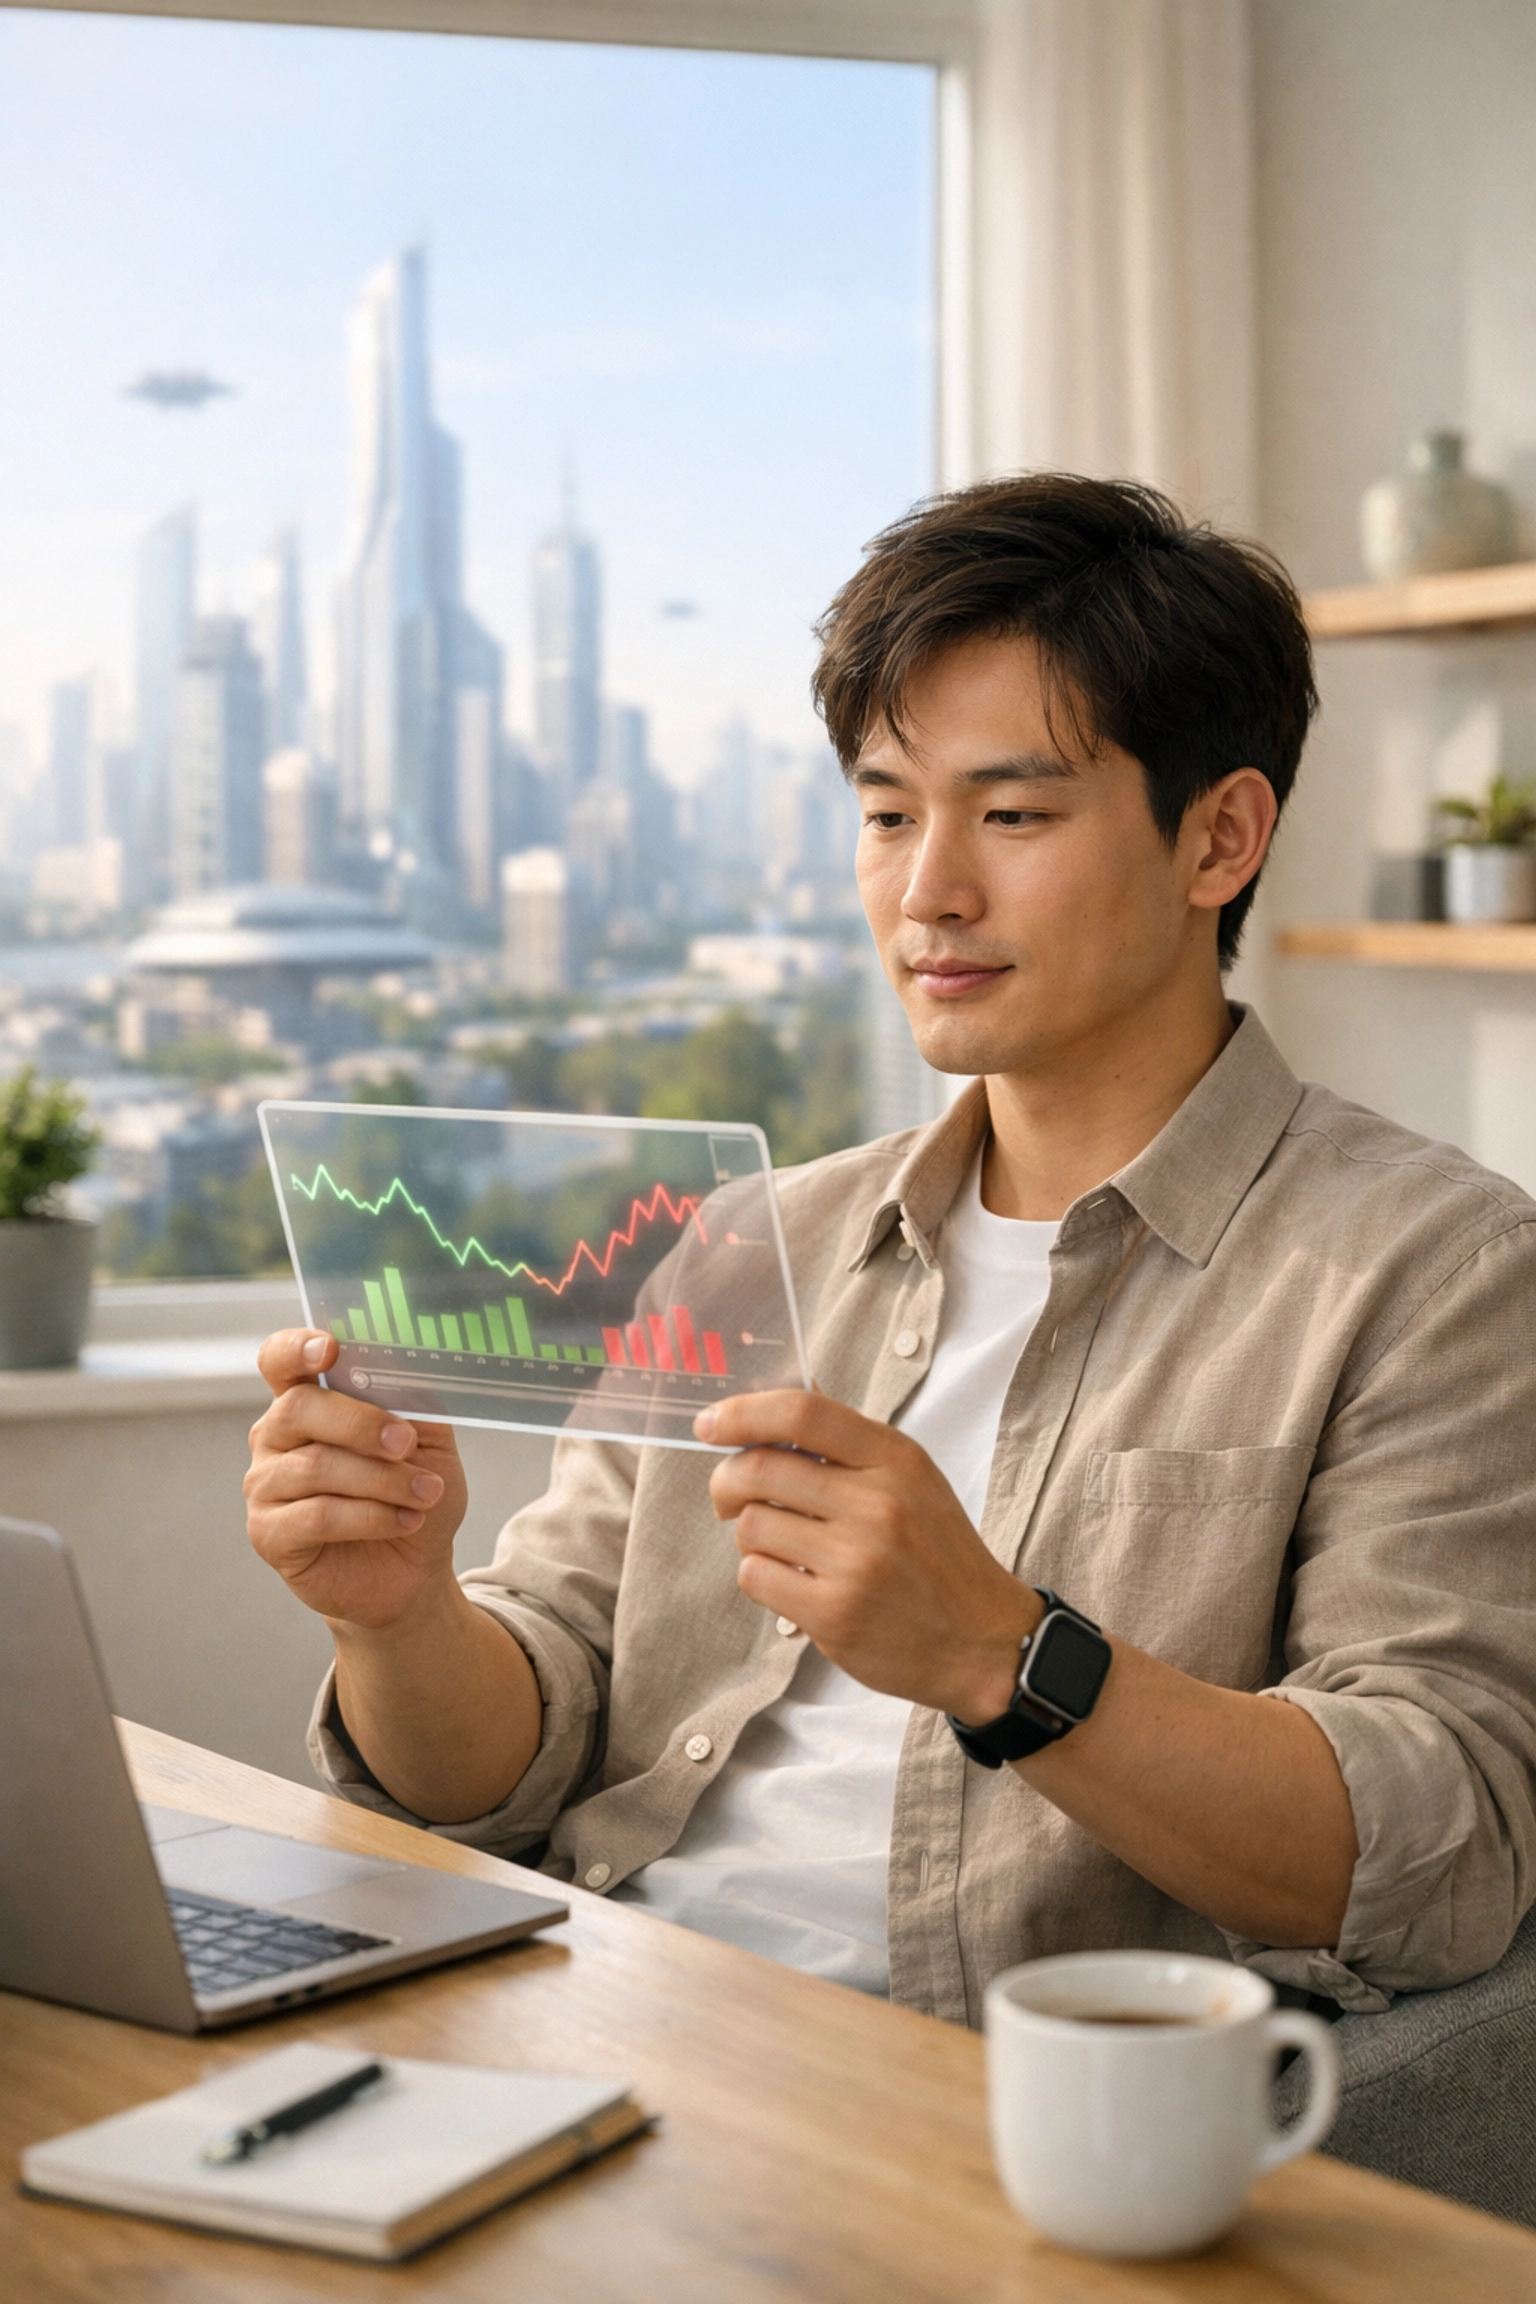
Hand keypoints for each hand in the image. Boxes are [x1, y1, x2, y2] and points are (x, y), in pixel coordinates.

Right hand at [245, 1329, 468, 1632]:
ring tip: (425, 1494)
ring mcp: (265, 1485)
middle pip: (299, 1408)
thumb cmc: (415, 1493)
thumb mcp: (429, 1440)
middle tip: (407, 1444)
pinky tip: (405, 1521)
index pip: (281, 1360)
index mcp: (308, 1401)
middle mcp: (275, 1437)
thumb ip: (411, 1403)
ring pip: (316, 1467)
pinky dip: (370, 1517)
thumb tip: (404, 1371)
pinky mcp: (269, 1533)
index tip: (329, 1349)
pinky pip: (317, 1516)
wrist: (414, 1568)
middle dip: (361, 1424)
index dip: (296, 1348)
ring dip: (382, 1480)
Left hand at [696, 1389, 1038, 1721]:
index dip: (742, 1412)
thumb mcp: (913, 1480)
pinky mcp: (834, 1614)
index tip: (709, 1423)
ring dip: (750, 1535)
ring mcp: (855, 1561)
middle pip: (759, 1469)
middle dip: (727, 1481)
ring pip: (751, 1526)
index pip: (803, 1413)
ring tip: (781, 1547)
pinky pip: (755, 1576)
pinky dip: (761, 1575)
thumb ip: (848, 1444)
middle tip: (729, 1497)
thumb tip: (779, 1401)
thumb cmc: (938, 1555)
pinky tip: (792, 1582)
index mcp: (895, 1460)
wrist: (982, 1641)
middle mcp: (876, 1504)